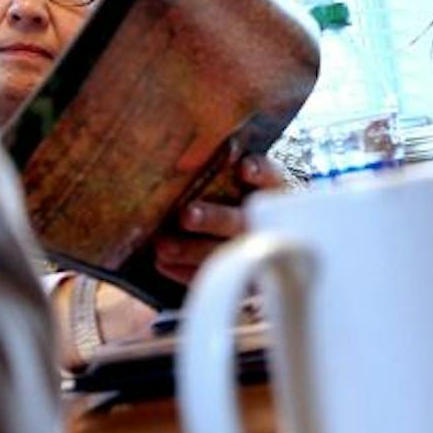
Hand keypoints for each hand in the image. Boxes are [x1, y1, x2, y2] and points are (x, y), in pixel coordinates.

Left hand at [152, 153, 285, 285]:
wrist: (256, 233)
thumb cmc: (230, 193)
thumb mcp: (231, 176)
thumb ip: (217, 167)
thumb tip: (183, 154)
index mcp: (269, 189)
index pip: (269, 178)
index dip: (258, 173)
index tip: (243, 169)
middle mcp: (264, 221)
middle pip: (241, 220)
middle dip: (214, 218)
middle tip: (186, 215)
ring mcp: (251, 251)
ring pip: (227, 252)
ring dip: (193, 250)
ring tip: (163, 247)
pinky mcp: (242, 277)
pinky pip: (213, 278)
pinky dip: (187, 272)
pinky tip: (163, 264)